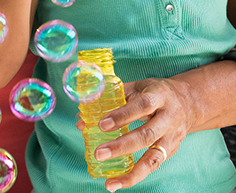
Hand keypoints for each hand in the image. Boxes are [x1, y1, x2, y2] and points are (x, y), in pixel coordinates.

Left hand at [77, 77, 193, 191]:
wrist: (188, 102)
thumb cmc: (153, 92)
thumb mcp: (135, 87)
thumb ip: (109, 100)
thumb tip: (81, 122)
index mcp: (158, 96)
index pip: (141, 106)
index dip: (122, 115)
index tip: (101, 125)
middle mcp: (169, 117)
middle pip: (147, 135)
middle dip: (122, 146)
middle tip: (99, 154)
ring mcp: (172, 136)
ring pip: (154, 157)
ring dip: (132, 173)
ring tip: (111, 183)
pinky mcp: (172, 150)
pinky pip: (155, 165)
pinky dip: (137, 175)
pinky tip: (121, 182)